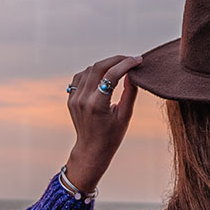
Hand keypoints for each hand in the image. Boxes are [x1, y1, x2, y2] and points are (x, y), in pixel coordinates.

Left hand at [62, 55, 141, 192]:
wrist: (92, 150)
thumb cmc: (111, 136)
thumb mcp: (125, 116)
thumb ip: (130, 92)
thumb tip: (133, 73)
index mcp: (97, 105)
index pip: (111, 75)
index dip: (126, 64)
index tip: (138, 61)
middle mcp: (83, 99)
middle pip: (98, 67)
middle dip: (116, 60)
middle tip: (130, 60)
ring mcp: (74, 98)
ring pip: (89, 69)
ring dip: (105, 64)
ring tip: (119, 66)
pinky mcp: (71, 98)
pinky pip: (80, 77)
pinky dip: (92, 71)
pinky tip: (103, 73)